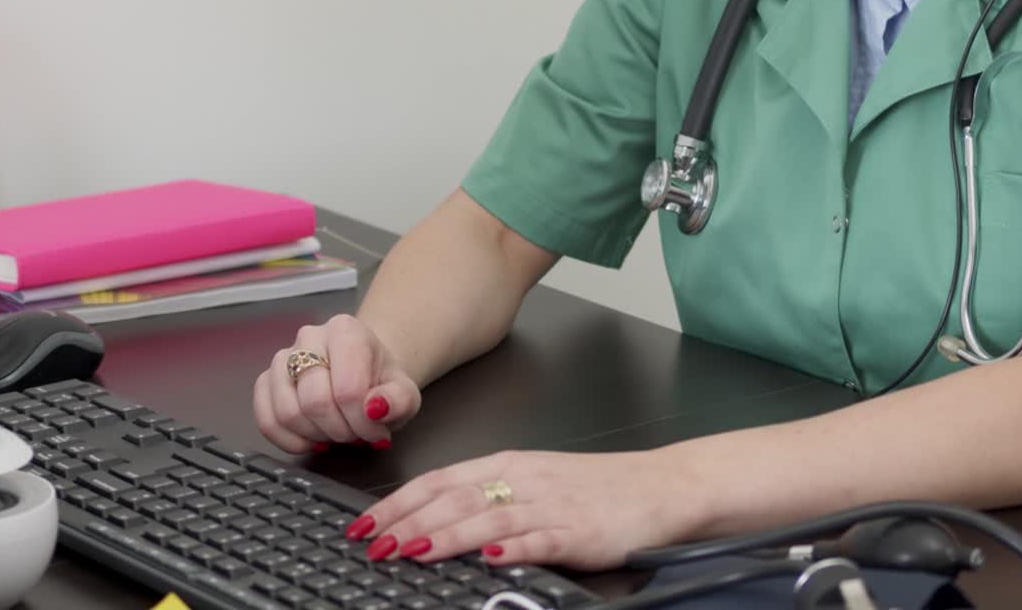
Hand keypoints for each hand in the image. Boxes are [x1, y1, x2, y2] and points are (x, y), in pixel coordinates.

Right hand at [252, 314, 422, 453]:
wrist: (365, 372)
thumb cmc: (382, 382)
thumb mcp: (404, 392)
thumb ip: (398, 400)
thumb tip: (375, 408)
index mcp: (345, 330)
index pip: (347, 388)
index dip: (361, 422)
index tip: (375, 431)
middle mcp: (309, 336)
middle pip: (314, 401)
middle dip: (339, 430)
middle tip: (355, 434)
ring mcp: (283, 357)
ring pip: (287, 411)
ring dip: (314, 435)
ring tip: (334, 433)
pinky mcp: (267, 380)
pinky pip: (265, 418)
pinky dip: (287, 440)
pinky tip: (310, 440)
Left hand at [342, 448, 696, 569]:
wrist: (658, 486)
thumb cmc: (595, 488)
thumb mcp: (534, 482)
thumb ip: (488, 497)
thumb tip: (434, 520)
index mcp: (507, 465)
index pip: (439, 480)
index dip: (398, 501)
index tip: (363, 522)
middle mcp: (522, 479)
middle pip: (453, 497)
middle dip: (407, 521)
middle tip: (371, 541)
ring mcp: (550, 504)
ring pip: (486, 516)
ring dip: (444, 534)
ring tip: (411, 550)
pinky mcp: (579, 531)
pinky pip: (540, 538)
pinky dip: (512, 546)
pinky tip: (490, 557)